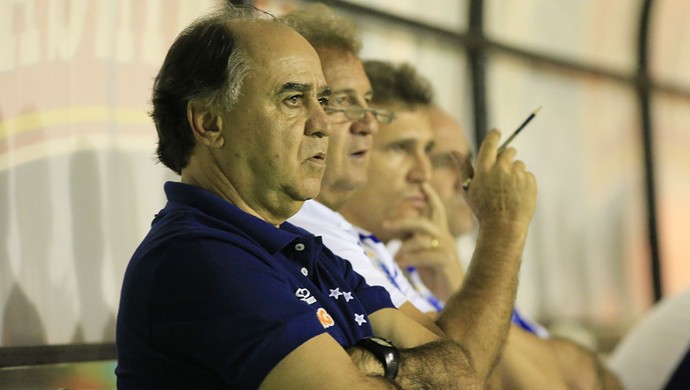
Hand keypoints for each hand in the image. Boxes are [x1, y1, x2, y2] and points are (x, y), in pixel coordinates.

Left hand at [384, 182, 463, 300]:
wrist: (455, 296)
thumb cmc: (436, 275)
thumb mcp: (422, 254)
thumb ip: (413, 240)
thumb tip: (396, 227)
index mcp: (440, 234)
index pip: (436, 210)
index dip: (431, 196)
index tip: (423, 183)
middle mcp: (445, 237)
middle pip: (424, 221)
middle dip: (404, 220)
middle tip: (384, 224)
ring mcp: (447, 248)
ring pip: (422, 237)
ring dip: (405, 247)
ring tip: (395, 259)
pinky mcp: (446, 260)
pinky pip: (426, 254)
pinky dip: (411, 259)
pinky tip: (402, 265)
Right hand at [465, 129, 536, 232]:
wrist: (503, 227)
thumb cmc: (482, 209)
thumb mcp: (467, 189)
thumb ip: (463, 167)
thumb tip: (453, 151)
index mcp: (484, 168)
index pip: (491, 143)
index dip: (494, 135)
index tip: (497, 132)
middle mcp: (501, 168)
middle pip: (508, 151)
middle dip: (506, 155)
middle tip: (502, 169)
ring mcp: (517, 175)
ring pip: (519, 164)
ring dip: (514, 171)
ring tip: (508, 189)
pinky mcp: (530, 182)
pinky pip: (527, 175)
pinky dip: (523, 182)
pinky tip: (516, 195)